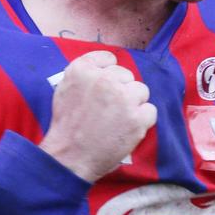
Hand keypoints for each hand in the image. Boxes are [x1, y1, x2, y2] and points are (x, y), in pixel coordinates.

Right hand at [41, 50, 156, 181]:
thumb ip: (85, 75)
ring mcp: (123, 98)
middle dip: (121, 90)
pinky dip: (143, 120)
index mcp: (83, 69)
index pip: (109, 59)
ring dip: (133, 103)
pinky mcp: (137, 118)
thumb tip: (106, 68)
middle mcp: (104, 79)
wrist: (69, 156)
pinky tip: (127, 128)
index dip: (109, 74)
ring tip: (118, 119)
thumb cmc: (66, 126)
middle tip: (108, 109)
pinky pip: (150, 110)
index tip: (105, 87)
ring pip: (141, 90)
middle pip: (127, 75)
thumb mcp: (65, 88)